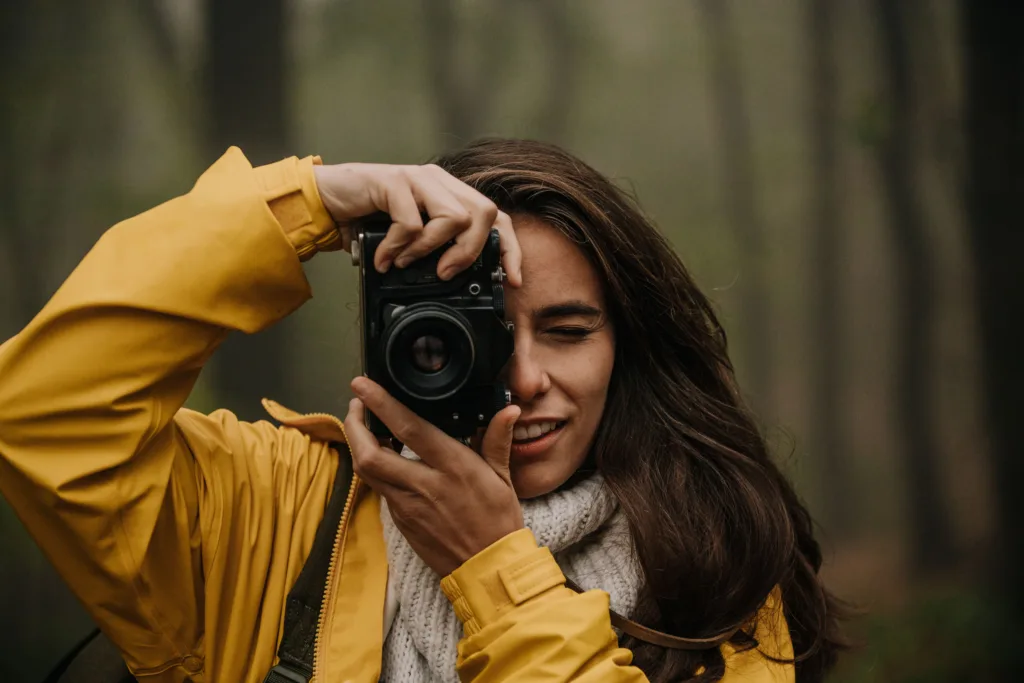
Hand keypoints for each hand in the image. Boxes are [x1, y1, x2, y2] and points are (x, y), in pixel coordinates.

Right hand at [312, 163, 521, 285]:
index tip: (511, 280)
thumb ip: (434, 250)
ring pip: (455, 217)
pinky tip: (383, 258)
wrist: (324, 201)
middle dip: (470, 252)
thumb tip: (456, 279)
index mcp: (449, 193)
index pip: (497, 216)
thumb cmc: (366, 221)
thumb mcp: (409, 240)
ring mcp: (417, 178)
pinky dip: (399, 248)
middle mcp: (438, 181)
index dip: (510, 249)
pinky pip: (411, 223)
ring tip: (405, 262)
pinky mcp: (392, 181)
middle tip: (444, 273)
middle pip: (485, 213)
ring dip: (431, 249)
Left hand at [343, 376, 523, 576]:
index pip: (409, 429)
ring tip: (362, 425)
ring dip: (358, 444)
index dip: (382, 405)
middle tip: (357, 404)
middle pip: (370, 453)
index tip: (364, 385)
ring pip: (367, 471)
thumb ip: (498, 440)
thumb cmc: (498, 522)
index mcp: (453, 468)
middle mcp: (425, 485)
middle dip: (355, 424)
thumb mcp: (502, 478)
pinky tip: (380, 455)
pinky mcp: (400, 520)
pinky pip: (379, 488)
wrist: (487, 568)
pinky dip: (373, 468)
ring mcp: (408, 505)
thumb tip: (508, 410)